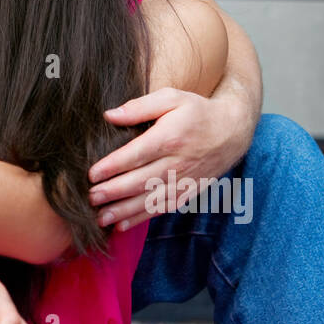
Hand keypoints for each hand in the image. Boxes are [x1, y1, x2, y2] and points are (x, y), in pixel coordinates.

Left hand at [88, 88, 248, 230]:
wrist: (233, 131)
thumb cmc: (197, 111)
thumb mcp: (172, 98)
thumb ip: (140, 106)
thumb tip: (109, 115)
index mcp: (170, 137)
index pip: (137, 154)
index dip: (113, 166)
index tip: (92, 174)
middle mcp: (177, 163)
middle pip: (141, 181)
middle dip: (114, 192)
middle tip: (90, 198)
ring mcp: (183, 181)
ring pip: (150, 200)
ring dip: (124, 211)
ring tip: (101, 218)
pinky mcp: (187, 192)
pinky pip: (162, 208)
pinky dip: (141, 218)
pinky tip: (121, 225)